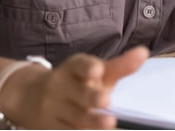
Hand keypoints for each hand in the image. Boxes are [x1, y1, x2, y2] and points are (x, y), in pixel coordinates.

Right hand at [6, 46, 148, 128]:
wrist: (30, 97)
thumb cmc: (76, 83)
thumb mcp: (95, 72)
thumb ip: (120, 66)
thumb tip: (144, 52)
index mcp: (73, 68)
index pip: (80, 65)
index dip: (88, 68)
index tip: (97, 71)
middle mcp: (61, 86)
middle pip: (78, 94)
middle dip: (91, 98)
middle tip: (107, 101)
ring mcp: (53, 109)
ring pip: (73, 118)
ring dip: (90, 122)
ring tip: (108, 124)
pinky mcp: (48, 128)